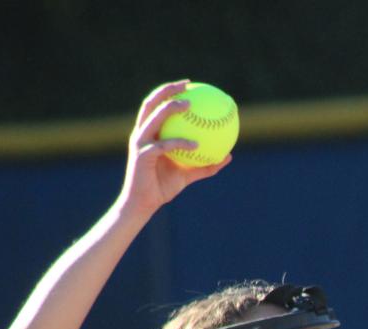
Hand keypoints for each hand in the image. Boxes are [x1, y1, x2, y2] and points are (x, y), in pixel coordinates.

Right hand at [117, 81, 229, 218]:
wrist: (143, 204)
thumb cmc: (163, 188)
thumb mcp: (188, 175)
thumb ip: (206, 164)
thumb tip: (228, 156)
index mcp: (150, 134)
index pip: (156, 106)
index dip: (169, 91)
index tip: (188, 84)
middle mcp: (142, 134)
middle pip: (151, 103)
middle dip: (167, 90)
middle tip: (186, 84)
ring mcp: (140, 143)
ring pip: (154, 118)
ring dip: (171, 108)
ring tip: (189, 104)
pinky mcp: (142, 156)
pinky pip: (164, 145)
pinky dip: (180, 143)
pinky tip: (196, 145)